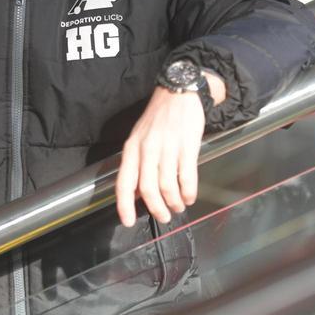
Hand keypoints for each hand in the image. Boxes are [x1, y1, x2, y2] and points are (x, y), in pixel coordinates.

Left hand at [115, 72, 224, 227]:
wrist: (178, 92)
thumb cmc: (158, 118)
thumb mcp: (139, 137)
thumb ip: (136, 164)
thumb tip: (136, 193)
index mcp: (132, 148)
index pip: (124, 182)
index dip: (124, 205)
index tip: (127, 222)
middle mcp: (147, 149)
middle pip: (148, 189)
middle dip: (156, 209)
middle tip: (163, 216)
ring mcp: (168, 147)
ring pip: (168, 186)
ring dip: (174, 202)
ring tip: (178, 207)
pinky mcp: (188, 146)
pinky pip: (187, 177)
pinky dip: (188, 192)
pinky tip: (189, 196)